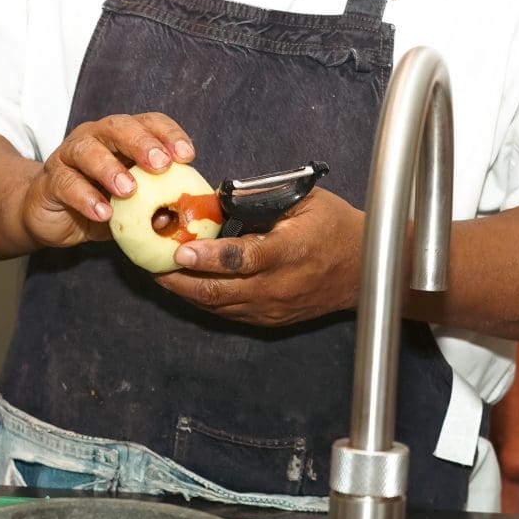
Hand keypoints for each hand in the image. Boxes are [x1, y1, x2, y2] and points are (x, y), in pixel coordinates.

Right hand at [20, 113, 195, 248]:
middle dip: (142, 143)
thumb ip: (151, 209)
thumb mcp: (131, 208)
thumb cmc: (99, 203)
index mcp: (122, 138)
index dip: (169, 134)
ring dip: (110, 168)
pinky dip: (85, 197)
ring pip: (87, 150)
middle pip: (118, 128)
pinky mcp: (50, 181)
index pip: (149, 122)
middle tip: (160, 165)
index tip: (187, 156)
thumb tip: (172, 218)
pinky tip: (102, 213)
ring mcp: (69, 156)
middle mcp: (95, 138)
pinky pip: (66, 183)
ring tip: (128, 191)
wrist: (52, 217)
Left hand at [155, 188, 365, 326]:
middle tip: (152, 262)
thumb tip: (218, 199)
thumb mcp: (305, 200)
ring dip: (184, 290)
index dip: (208, 257)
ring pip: (216, 305)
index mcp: (289, 253)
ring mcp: (271, 308)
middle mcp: (277, 287)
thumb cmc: (335, 227)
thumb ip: (262, 198)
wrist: (366, 270)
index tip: (179, 250)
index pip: (242, 259)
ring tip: (159, 272)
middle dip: (179, 278)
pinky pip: (225, 312)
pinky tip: (184, 284)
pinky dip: (201, 299)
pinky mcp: (268, 320)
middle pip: (218, 290)